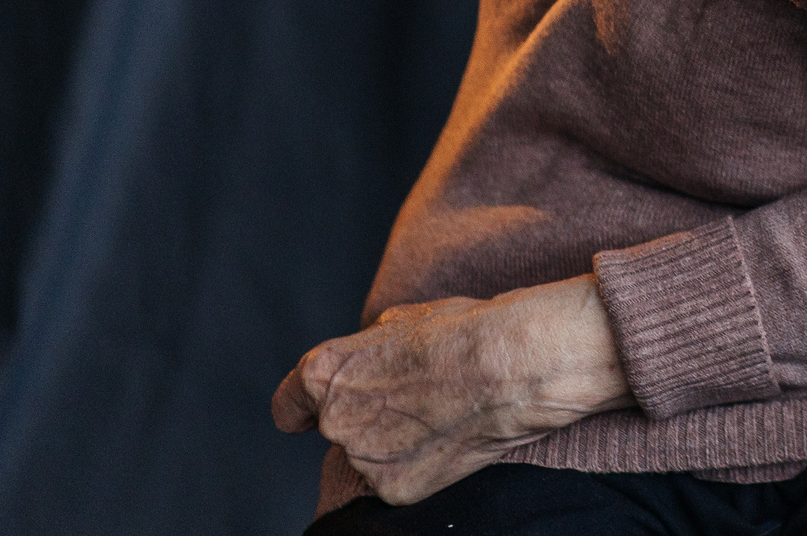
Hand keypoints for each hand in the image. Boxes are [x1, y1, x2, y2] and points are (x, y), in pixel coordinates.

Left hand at [272, 275, 632, 505]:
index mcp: (327, 373)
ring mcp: (365, 459)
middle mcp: (336, 421)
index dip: (303, 407)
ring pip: (370, 455)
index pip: (289, 405)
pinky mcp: (396, 487)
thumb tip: (368, 357)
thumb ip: (369, 346)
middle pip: (337, 429)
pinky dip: (419, 464)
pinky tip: (451, 436)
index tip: (313, 412)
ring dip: (394, 442)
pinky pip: (397, 479)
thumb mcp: (406, 319)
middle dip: (367, 417)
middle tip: (414, 398)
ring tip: (442, 413)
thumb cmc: (469, 331)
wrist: (517, 363)